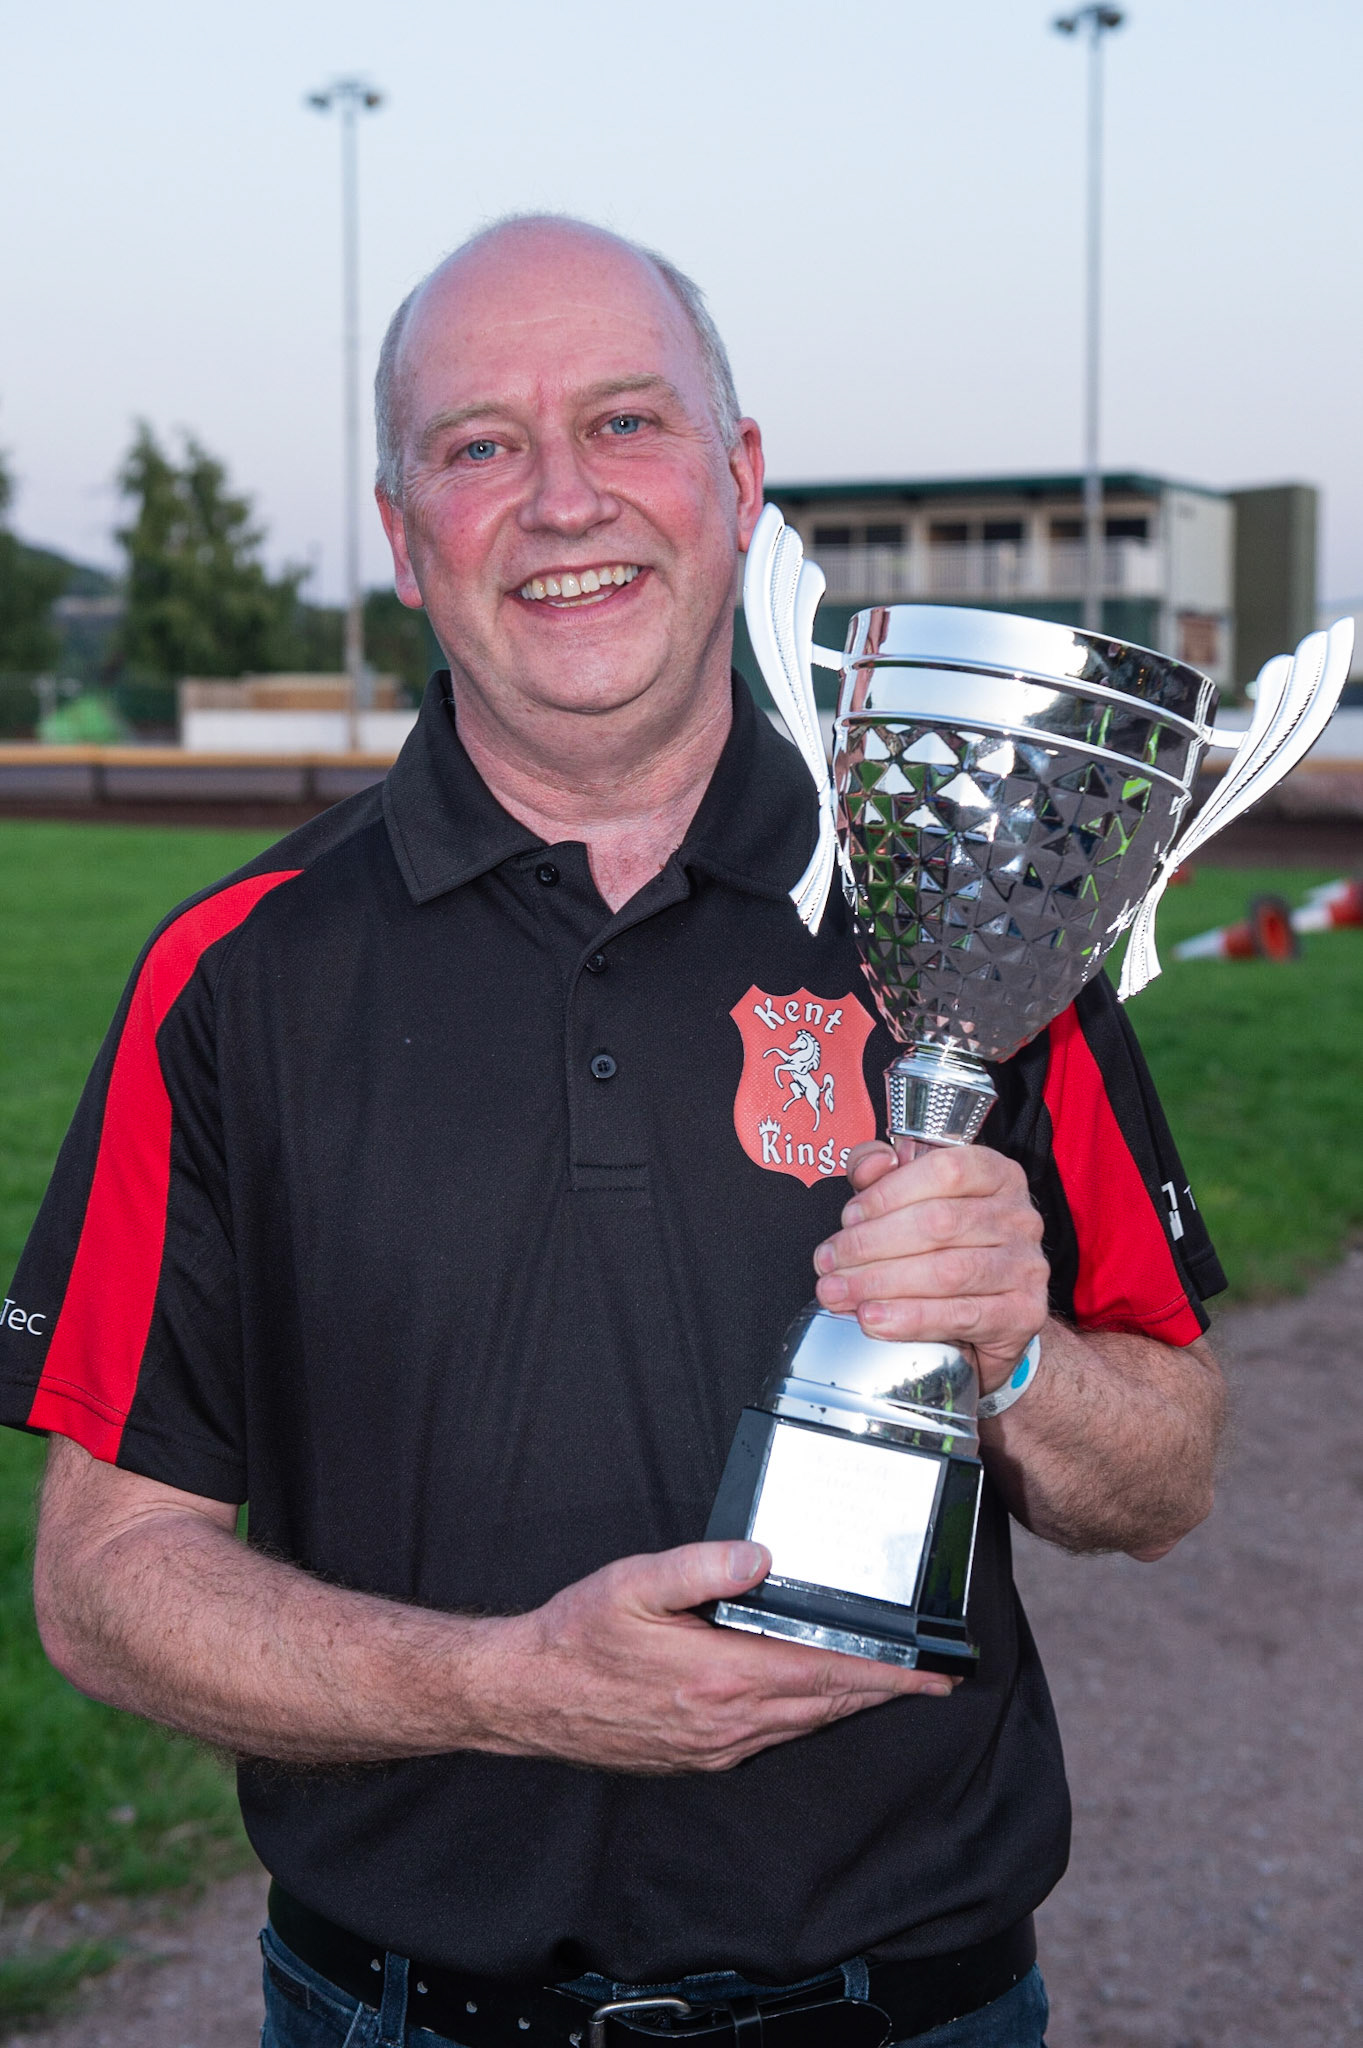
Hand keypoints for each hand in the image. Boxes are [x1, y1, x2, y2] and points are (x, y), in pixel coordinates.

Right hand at [471, 1541, 957, 1773]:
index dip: (887, 1675)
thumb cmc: (577, 1635)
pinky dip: (804, 1717)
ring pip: (801, 1726)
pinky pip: (770, 1738)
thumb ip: (700, 1565)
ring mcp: (713, 1746)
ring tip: (884, 1686)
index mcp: (720, 1676)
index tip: (934, 1674)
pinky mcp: (698, 1756)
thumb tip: (761, 1554)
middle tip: (932, 1681)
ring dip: (846, 1705)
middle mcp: (727, 1722)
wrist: (526, 1696)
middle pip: (825, 1705)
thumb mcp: (633, 1583)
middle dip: (882, 1693)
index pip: (825, 1673)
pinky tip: (810, 1699)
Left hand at [812, 1139, 1048, 1394]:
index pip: (945, 1170)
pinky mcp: (1024, 1313)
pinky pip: (961, 1315)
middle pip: (939, 1223)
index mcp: (996, 1174)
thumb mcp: (913, 1199)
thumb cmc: (949, 1247)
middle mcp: (1019, 1215)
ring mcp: (1026, 1265)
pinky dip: (911, 1319)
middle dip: (870, 1245)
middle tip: (828, 1263)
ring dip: (882, 1283)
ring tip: (839, 1293)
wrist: (993, 1315)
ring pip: (947, 1271)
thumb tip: (870, 1165)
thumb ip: (883, 1173)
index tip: (848, 1217)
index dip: (888, 1193)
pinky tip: (875, 1320)